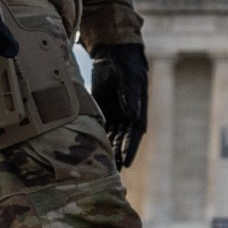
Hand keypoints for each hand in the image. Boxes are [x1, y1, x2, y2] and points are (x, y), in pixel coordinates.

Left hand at [91, 44, 150, 167]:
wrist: (114, 55)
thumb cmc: (126, 65)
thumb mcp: (129, 77)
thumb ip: (130, 95)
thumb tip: (134, 114)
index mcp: (138, 110)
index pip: (135, 133)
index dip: (130, 148)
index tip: (126, 162)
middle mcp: (128, 116)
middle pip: (123, 140)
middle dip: (117, 156)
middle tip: (111, 172)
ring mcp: (116, 115)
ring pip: (111, 138)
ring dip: (107, 152)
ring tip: (100, 168)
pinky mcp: (104, 112)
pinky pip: (100, 129)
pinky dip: (97, 141)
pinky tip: (89, 152)